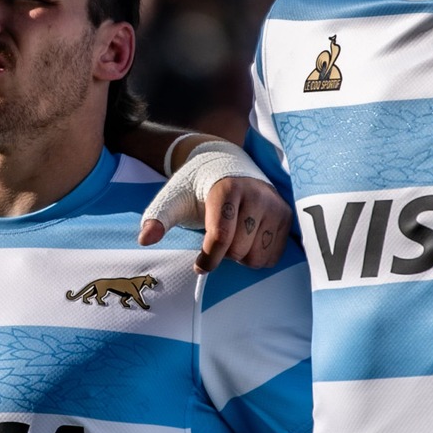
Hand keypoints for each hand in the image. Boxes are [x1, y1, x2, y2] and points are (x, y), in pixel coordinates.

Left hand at [137, 142, 290, 270]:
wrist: (228, 167)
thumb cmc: (196, 188)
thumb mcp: (173, 199)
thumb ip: (158, 218)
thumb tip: (145, 239)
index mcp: (227, 188)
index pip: (220, 238)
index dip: (207, 259)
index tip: (198, 265)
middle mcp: (256, 194)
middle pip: (238, 252)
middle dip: (223, 254)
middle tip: (217, 239)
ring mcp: (275, 205)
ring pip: (257, 257)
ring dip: (241, 257)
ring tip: (233, 238)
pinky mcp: (286, 217)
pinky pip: (273, 257)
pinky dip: (258, 256)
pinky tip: (249, 240)